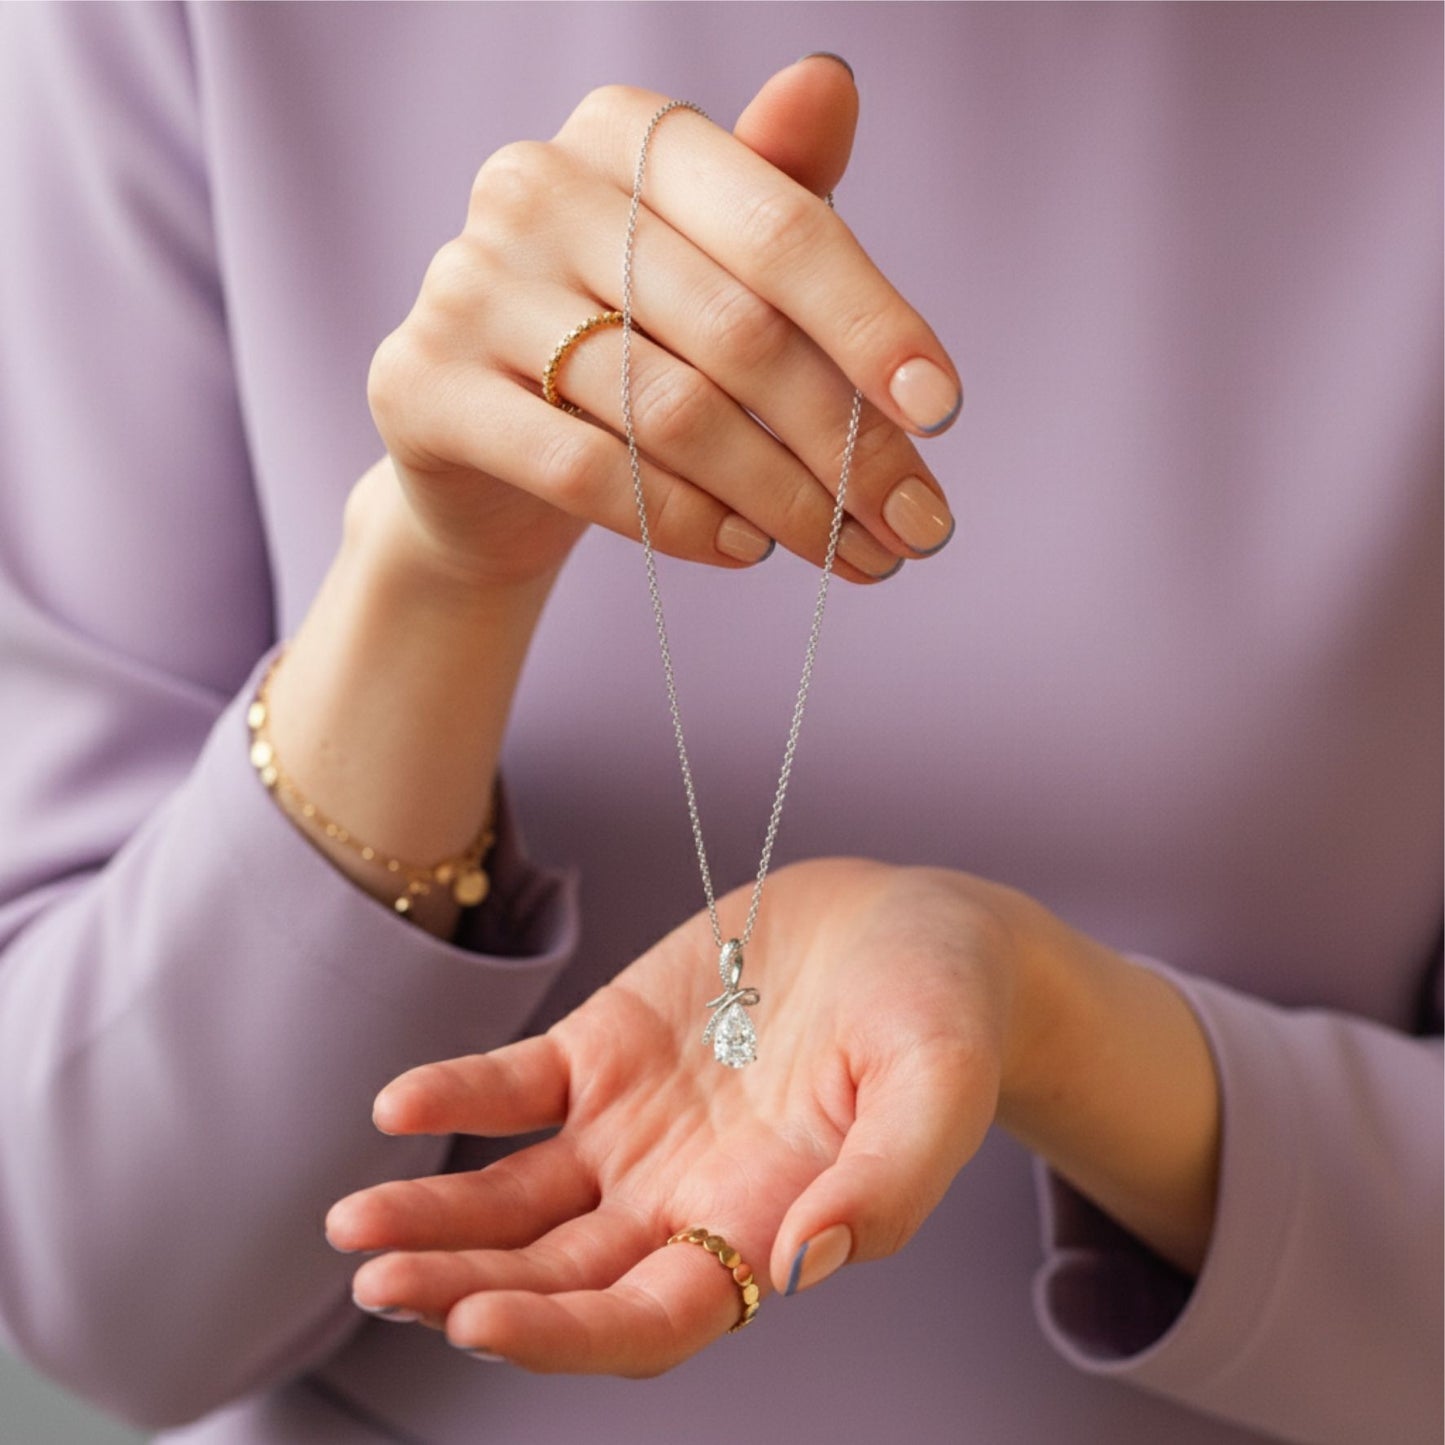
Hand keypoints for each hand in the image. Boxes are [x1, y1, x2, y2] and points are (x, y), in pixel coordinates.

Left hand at [325, 860, 1024, 1374]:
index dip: (562, 1334)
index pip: (645, 1319)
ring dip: (436, 1214)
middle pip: (555, 1274)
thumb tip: (806, 1264)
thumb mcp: (941, 1086)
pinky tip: (401, 1105)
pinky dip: (460, 1096)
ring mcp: (635, 1125)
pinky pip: (518, 1087)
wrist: (912, 924)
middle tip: (376, 1280)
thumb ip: (888, 1183)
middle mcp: (682, 1197)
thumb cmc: (944, 1014)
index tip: (478, 1319)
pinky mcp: (607, 1046)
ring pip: (517, 1197)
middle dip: (464, 1285)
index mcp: (760, 1230)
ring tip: (354, 1227)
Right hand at [364, 57, 960, 591]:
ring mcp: (467, 283)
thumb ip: (780, 199)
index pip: (780, 228)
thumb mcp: (715, 269)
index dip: (873, 325)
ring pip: (668, 411)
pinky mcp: (423, 386)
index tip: (942, 414)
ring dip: (781, 501)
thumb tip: (834, 83)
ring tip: (846, 553)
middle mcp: (535, 185)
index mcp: (627, 135)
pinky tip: (746, 551)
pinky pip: (584, 470)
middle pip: (736, 333)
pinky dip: (682, 523)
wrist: (490, 450)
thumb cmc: (630, 344)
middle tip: (913, 527)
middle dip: (844, 445)